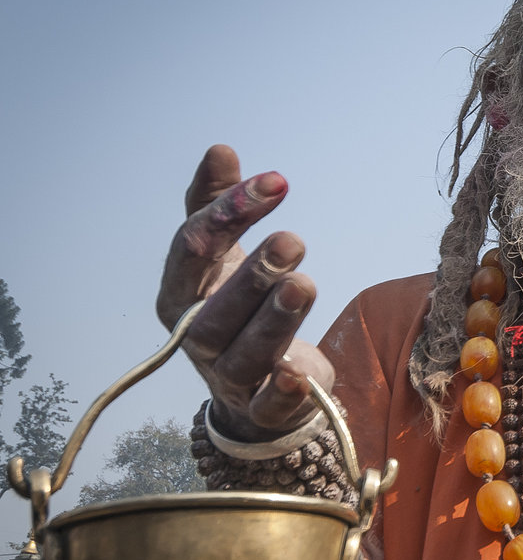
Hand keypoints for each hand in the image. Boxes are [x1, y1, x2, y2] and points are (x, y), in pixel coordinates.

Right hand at [157, 145, 332, 438]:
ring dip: (274, 318)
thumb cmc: (235, 308)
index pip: (193, 251)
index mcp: (181, 295)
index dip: (230, 214)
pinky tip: (298, 375)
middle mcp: (197, 338)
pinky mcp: (262, 409)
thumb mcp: (222, 255)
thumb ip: (217, 204)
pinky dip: (281, 393)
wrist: (255, 386)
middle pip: (216, 311)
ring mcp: (227, 377)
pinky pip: (267, 406)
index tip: (276, 182)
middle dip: (252, 274)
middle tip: (292, 239)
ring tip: (304, 282)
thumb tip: (221, 150)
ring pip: (245, 352)